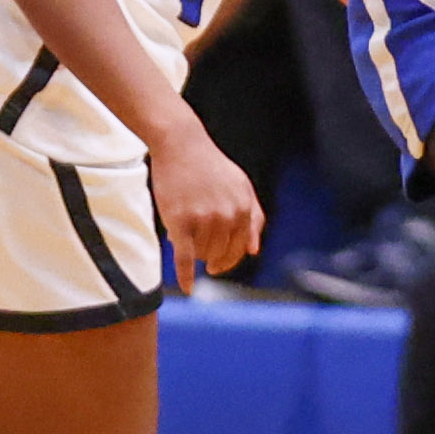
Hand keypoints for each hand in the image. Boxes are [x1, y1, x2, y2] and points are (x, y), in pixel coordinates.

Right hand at [149, 114, 263, 291]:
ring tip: (186, 236)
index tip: (217, 263)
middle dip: (209, 255)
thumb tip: (254, 251)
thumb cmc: (209, 166)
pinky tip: (188, 289)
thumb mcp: (240, 186)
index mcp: (244, 207)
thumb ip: (252, 216)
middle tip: (198, 248)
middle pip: (220, 254)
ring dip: (194, 254)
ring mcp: (204, 219)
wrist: (180, 144)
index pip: (241, 249)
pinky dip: (185, 277)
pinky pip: (184, 258)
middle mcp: (227, 215)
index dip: (228, 258)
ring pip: (202, 254)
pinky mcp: (180, 221)